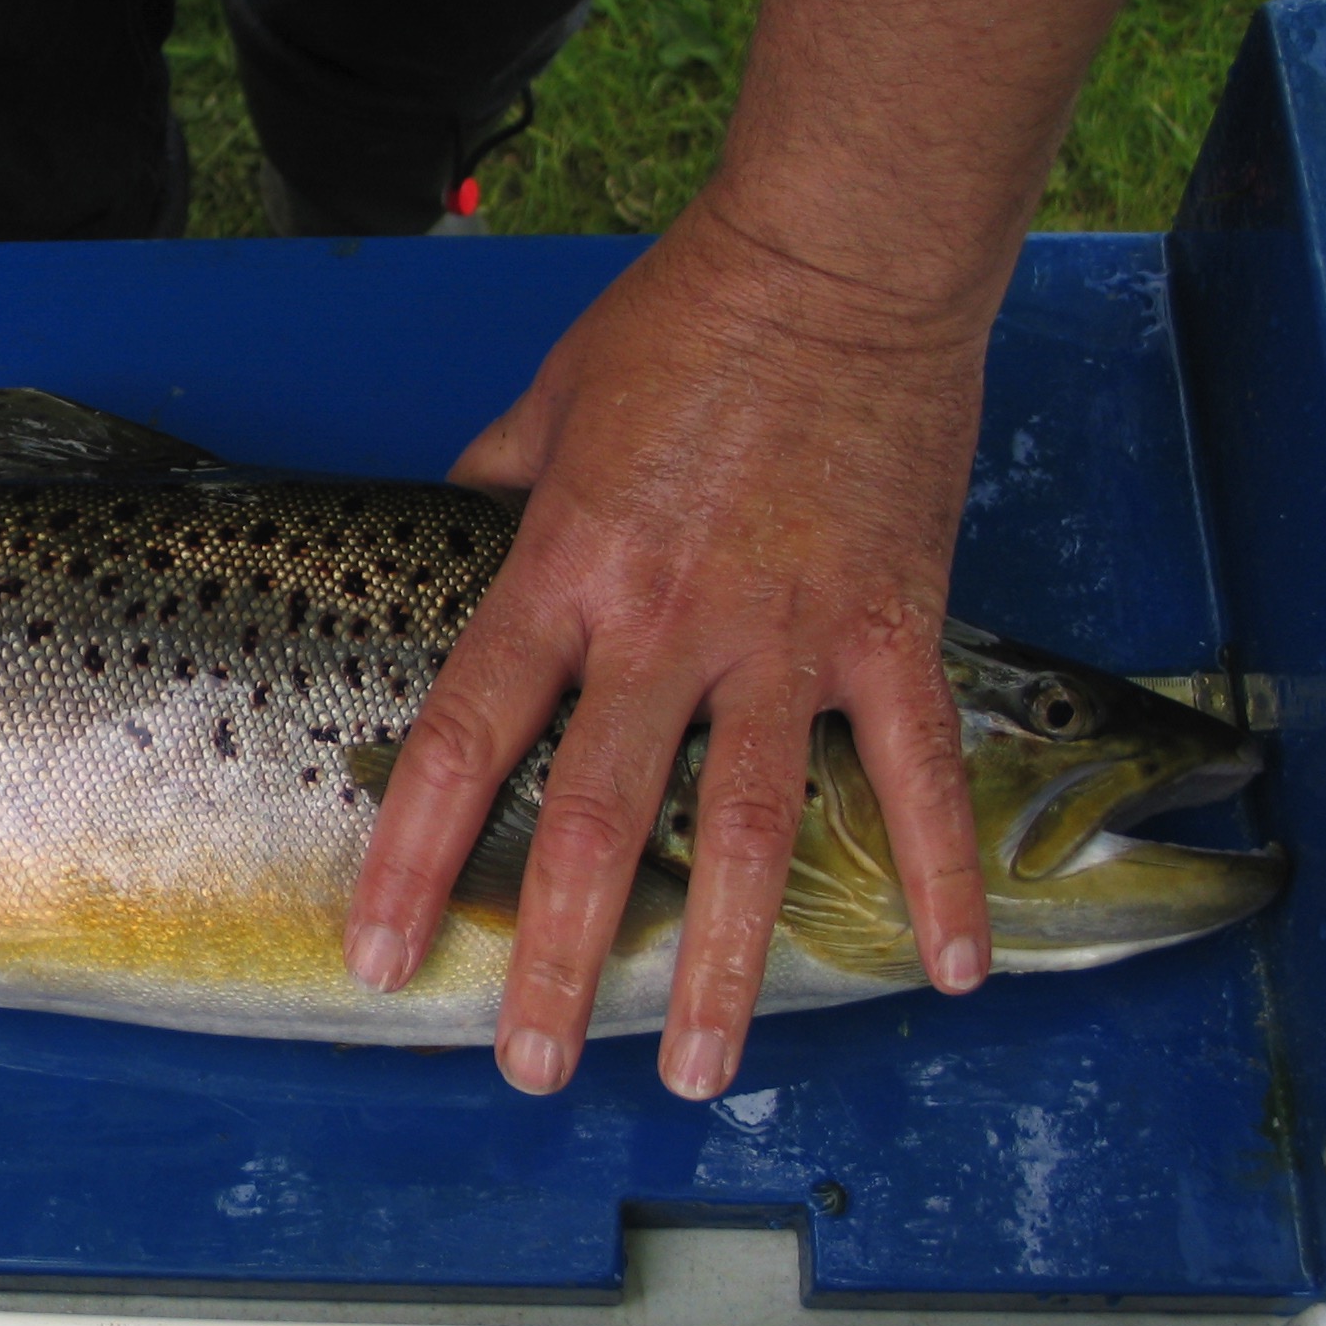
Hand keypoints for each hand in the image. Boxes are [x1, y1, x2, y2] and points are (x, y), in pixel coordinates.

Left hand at [346, 194, 992, 1099]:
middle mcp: (665, 623)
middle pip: (595, 820)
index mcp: (563, 571)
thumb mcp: (544, 400)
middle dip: (553, 956)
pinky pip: (916, 773)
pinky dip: (940, 873)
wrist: (840, 254)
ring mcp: (785, 633)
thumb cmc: (685, 316)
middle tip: (524, 1067)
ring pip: (745, 829)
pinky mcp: (891, 625)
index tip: (378, 952)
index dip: (414, 857)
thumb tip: (447, 535)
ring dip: (718, 962)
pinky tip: (947, 972)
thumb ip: (490, 490)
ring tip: (691, 1071)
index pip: (468, 737)